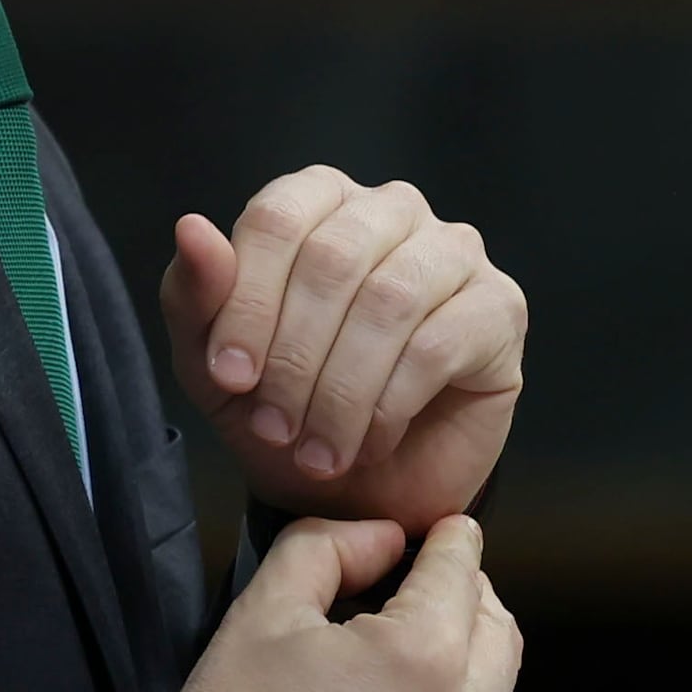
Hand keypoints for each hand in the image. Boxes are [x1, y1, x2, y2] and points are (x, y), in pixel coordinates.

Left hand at [163, 169, 524, 530]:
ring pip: (390, 300)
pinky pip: (439, 345)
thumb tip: (191, 228)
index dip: (248, 302)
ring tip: (318, 450)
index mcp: (320, 201)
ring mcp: (454, 253)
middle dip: (295, 356)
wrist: (356, 489)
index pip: (279, 218)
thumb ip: (196, 296)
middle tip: (275, 427)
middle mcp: (392, 211)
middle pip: (335, 257)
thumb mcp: (214, 366)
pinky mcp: (499, 307)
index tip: (229, 377)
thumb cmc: (285, 410)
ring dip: (341, 390)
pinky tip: (369, 442)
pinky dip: (389, 406)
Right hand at [169, 514, 519, 691]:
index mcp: (424, 656)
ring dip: (465, 663)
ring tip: (408, 661)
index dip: (449, 540)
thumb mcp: (266, 608)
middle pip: (498, 628)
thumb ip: (331, 547)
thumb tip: (385, 540)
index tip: (441, 532)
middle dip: (467, 596)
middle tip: (425, 589)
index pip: (463, 569)